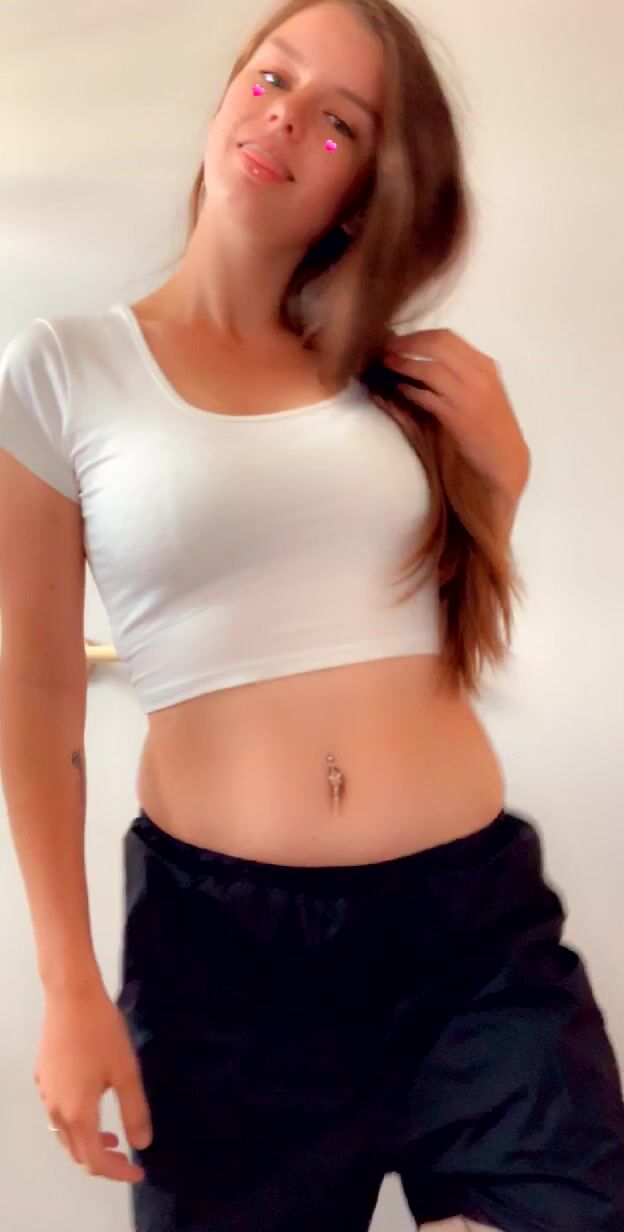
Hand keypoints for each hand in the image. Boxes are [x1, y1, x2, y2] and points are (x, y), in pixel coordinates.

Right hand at [34, 985, 152, 1182]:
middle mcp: (56, 1110)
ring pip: (64, 1134)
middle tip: (127, 1157)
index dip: (118, 1173)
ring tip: (111, 1135)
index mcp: (77, 1113)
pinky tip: (92, 1103)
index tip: (139, 1172)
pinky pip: (57, 1113)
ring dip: (87, 1142)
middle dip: (102, 1162)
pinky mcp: (42, 1077)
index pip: (95, 1161)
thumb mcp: (126, 1073)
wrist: (71, 997)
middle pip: (76, 1152)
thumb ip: (134, 1111)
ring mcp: (45, 1093)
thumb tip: (142, 1144)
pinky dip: (75, 1122)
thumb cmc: (102, 1033)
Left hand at [383, 328, 530, 499]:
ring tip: (388, 364)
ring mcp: (467, 396)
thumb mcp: (483, 388)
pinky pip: (427, 397)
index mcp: (484, 365)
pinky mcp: (456, 417)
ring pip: (430, 369)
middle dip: (407, 344)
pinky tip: (400, 389)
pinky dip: (410, 390)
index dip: (418, 335)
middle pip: (437, 345)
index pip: (447, 337)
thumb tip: (428, 356)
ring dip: (404, 364)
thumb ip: (462, 370)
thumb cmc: (492, 423)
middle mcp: (477, 375)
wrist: (505, 456)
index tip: (400, 340)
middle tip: (388, 348)